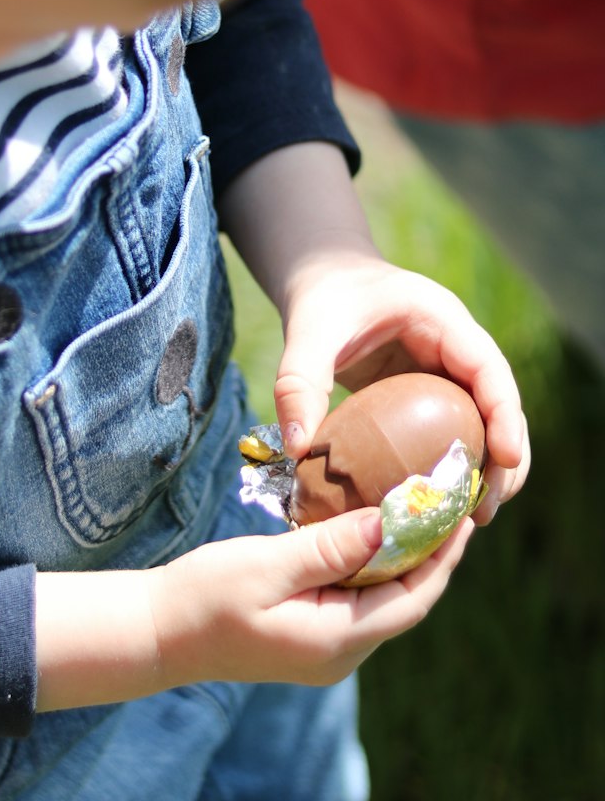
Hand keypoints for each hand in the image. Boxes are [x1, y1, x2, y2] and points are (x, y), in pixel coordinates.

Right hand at [149, 506, 473, 688]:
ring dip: (405, 556)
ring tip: (422, 508)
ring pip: (383, 599)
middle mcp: (340, 654)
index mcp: (336, 642)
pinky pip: (358, 598)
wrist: (157, 632)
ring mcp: (326, 649)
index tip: (462, 511)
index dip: (443, 555)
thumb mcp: (266, 565)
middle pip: (406, 600)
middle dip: (432, 552)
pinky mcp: (311, 636)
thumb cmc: (204, 597)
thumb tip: (388, 523)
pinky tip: (373, 529)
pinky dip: (373, 564)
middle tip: (450, 501)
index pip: (412, 598)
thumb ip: (328, 547)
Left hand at [275, 252, 529, 525]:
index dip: (503, 414)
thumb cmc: (322, 298)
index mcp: (443, 321)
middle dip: (503, 458)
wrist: (321, 281)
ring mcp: (447, 373)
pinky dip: (453, 466)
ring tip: (472, 519)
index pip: (489, 370)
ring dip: (485, 470)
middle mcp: (456, 349)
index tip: (505, 459)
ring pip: (484, 424)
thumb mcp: (309, 331)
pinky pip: (454, 432)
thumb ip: (298, 382)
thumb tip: (296, 449)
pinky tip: (439, 505)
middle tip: (484, 511)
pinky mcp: (430, 395)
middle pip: (499, 406)